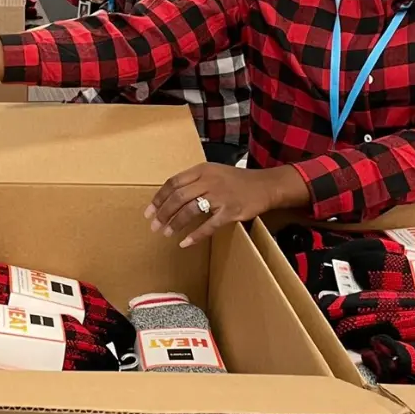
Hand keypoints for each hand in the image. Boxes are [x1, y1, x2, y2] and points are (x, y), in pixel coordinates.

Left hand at [145, 164, 307, 248]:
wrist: (265, 185)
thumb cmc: (237, 181)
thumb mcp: (214, 172)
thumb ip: (194, 181)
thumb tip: (171, 196)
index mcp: (202, 170)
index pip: (173, 183)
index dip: (159, 198)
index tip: (149, 210)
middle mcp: (209, 181)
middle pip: (178, 197)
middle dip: (163, 213)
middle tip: (154, 225)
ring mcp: (220, 196)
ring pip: (190, 210)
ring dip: (175, 223)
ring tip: (166, 233)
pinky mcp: (231, 211)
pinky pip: (209, 225)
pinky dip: (196, 235)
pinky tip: (185, 243)